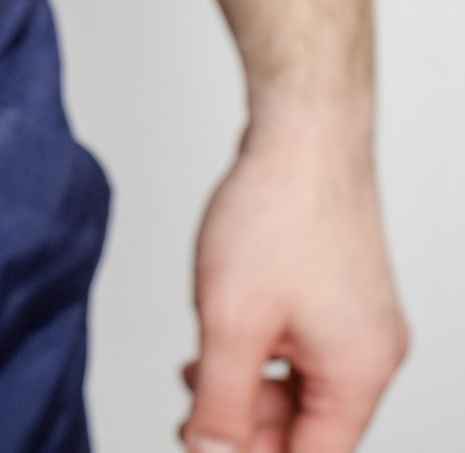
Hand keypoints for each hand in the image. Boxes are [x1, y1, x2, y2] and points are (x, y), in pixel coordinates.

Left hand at [181, 112, 407, 452]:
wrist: (301, 137)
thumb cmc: (277, 215)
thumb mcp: (231, 322)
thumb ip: (221, 401)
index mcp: (358, 374)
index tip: (209, 450)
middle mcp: (370, 354)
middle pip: (307, 427)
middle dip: (245, 424)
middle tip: (190, 415)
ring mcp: (357, 325)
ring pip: (297, 387)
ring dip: (245, 387)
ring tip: (197, 367)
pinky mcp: (339, 297)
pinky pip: (298, 350)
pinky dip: (257, 353)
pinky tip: (220, 331)